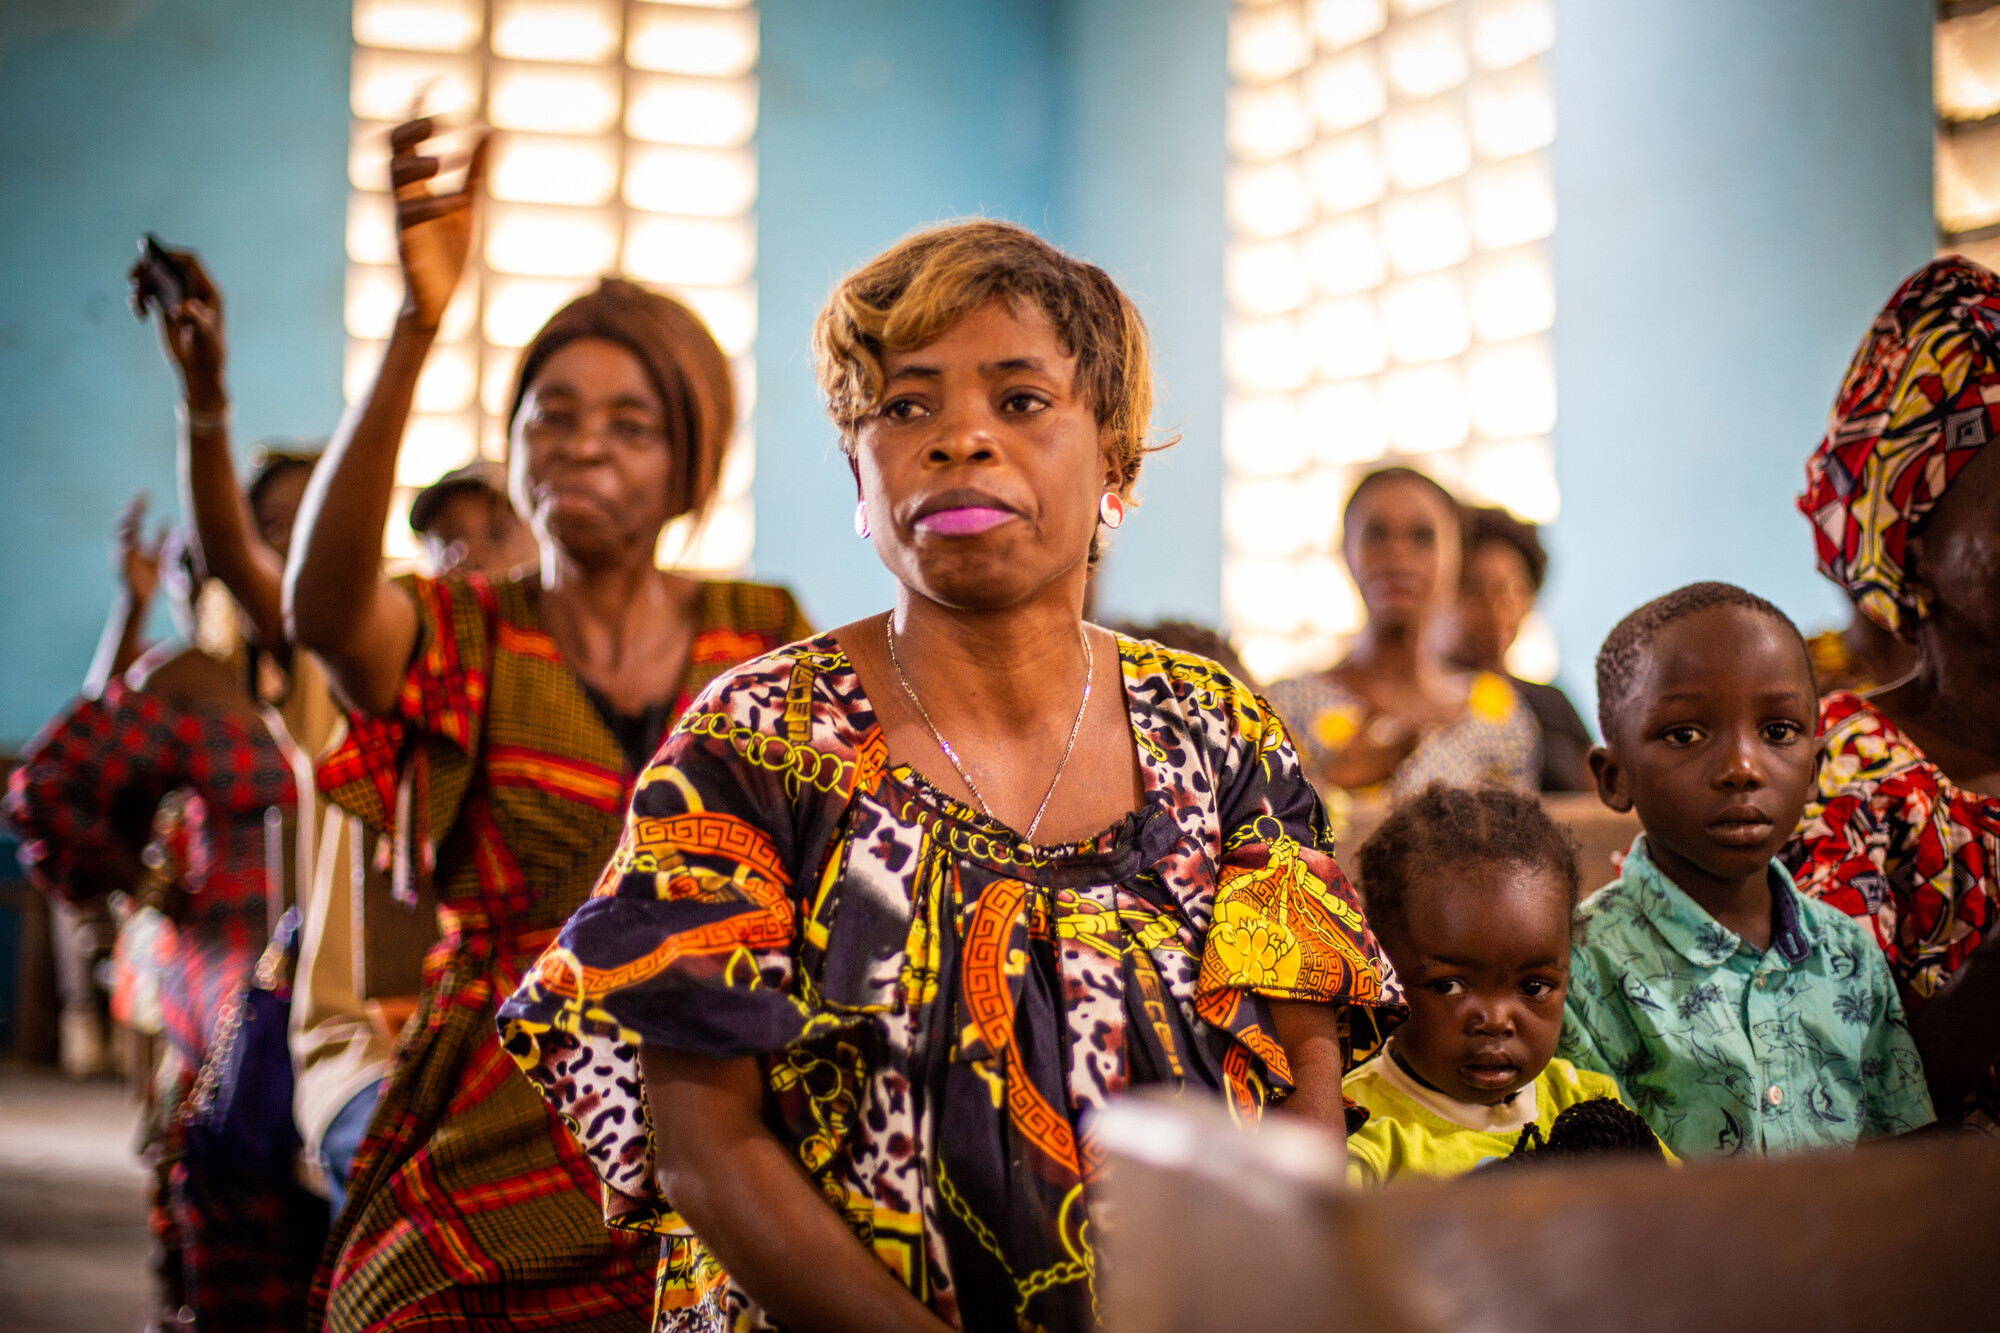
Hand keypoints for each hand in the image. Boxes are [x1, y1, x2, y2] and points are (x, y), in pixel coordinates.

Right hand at [113, 492, 165, 603]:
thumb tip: (169, 521)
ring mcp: (120, 557)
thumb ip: (161, 540)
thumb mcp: (157, 556)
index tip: (145, 491)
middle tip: (139, 496)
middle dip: (132, 510)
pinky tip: (129, 539)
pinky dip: (124, 547)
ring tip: (129, 513)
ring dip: (125, 525)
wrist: (138, 600)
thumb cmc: (147, 578)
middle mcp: (124, 548)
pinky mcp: (122, 568)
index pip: (135, 520)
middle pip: (126, 524)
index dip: (139, 506)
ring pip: (121, 537)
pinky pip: (122, 556)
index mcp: (132, 544)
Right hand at [128, 246, 226, 409]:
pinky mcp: (166, 306)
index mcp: (207, 290)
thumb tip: (184, 306)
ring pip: (154, 278)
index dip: (172, 254)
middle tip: (131, 278)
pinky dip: (139, 299)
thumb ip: (197, 319)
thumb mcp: (204, 336)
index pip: (190, 261)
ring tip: (136, 304)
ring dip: (140, 287)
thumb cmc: (208, 352)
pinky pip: (148, 293)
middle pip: (167, 265)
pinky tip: (140, 315)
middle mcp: (192, 289)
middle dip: (147, 268)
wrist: (200, 368)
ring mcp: (178, 296)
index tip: (152, 257)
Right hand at [390, 117, 487, 331]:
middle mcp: (404, 198)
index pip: (411, 140)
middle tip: (437, 118)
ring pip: (395, 183)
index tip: (437, 82)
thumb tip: (489, 131)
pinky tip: (459, 201)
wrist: (438, 304)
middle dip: (410, 132)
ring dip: (418, 165)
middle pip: (393, 152)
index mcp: (417, 186)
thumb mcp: (468, 206)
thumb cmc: (448, 255)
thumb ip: (475, 171)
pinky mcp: (407, 246)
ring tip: (444, 158)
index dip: (420, 111)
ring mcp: (402, 221)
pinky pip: (411, 220)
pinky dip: (435, 206)